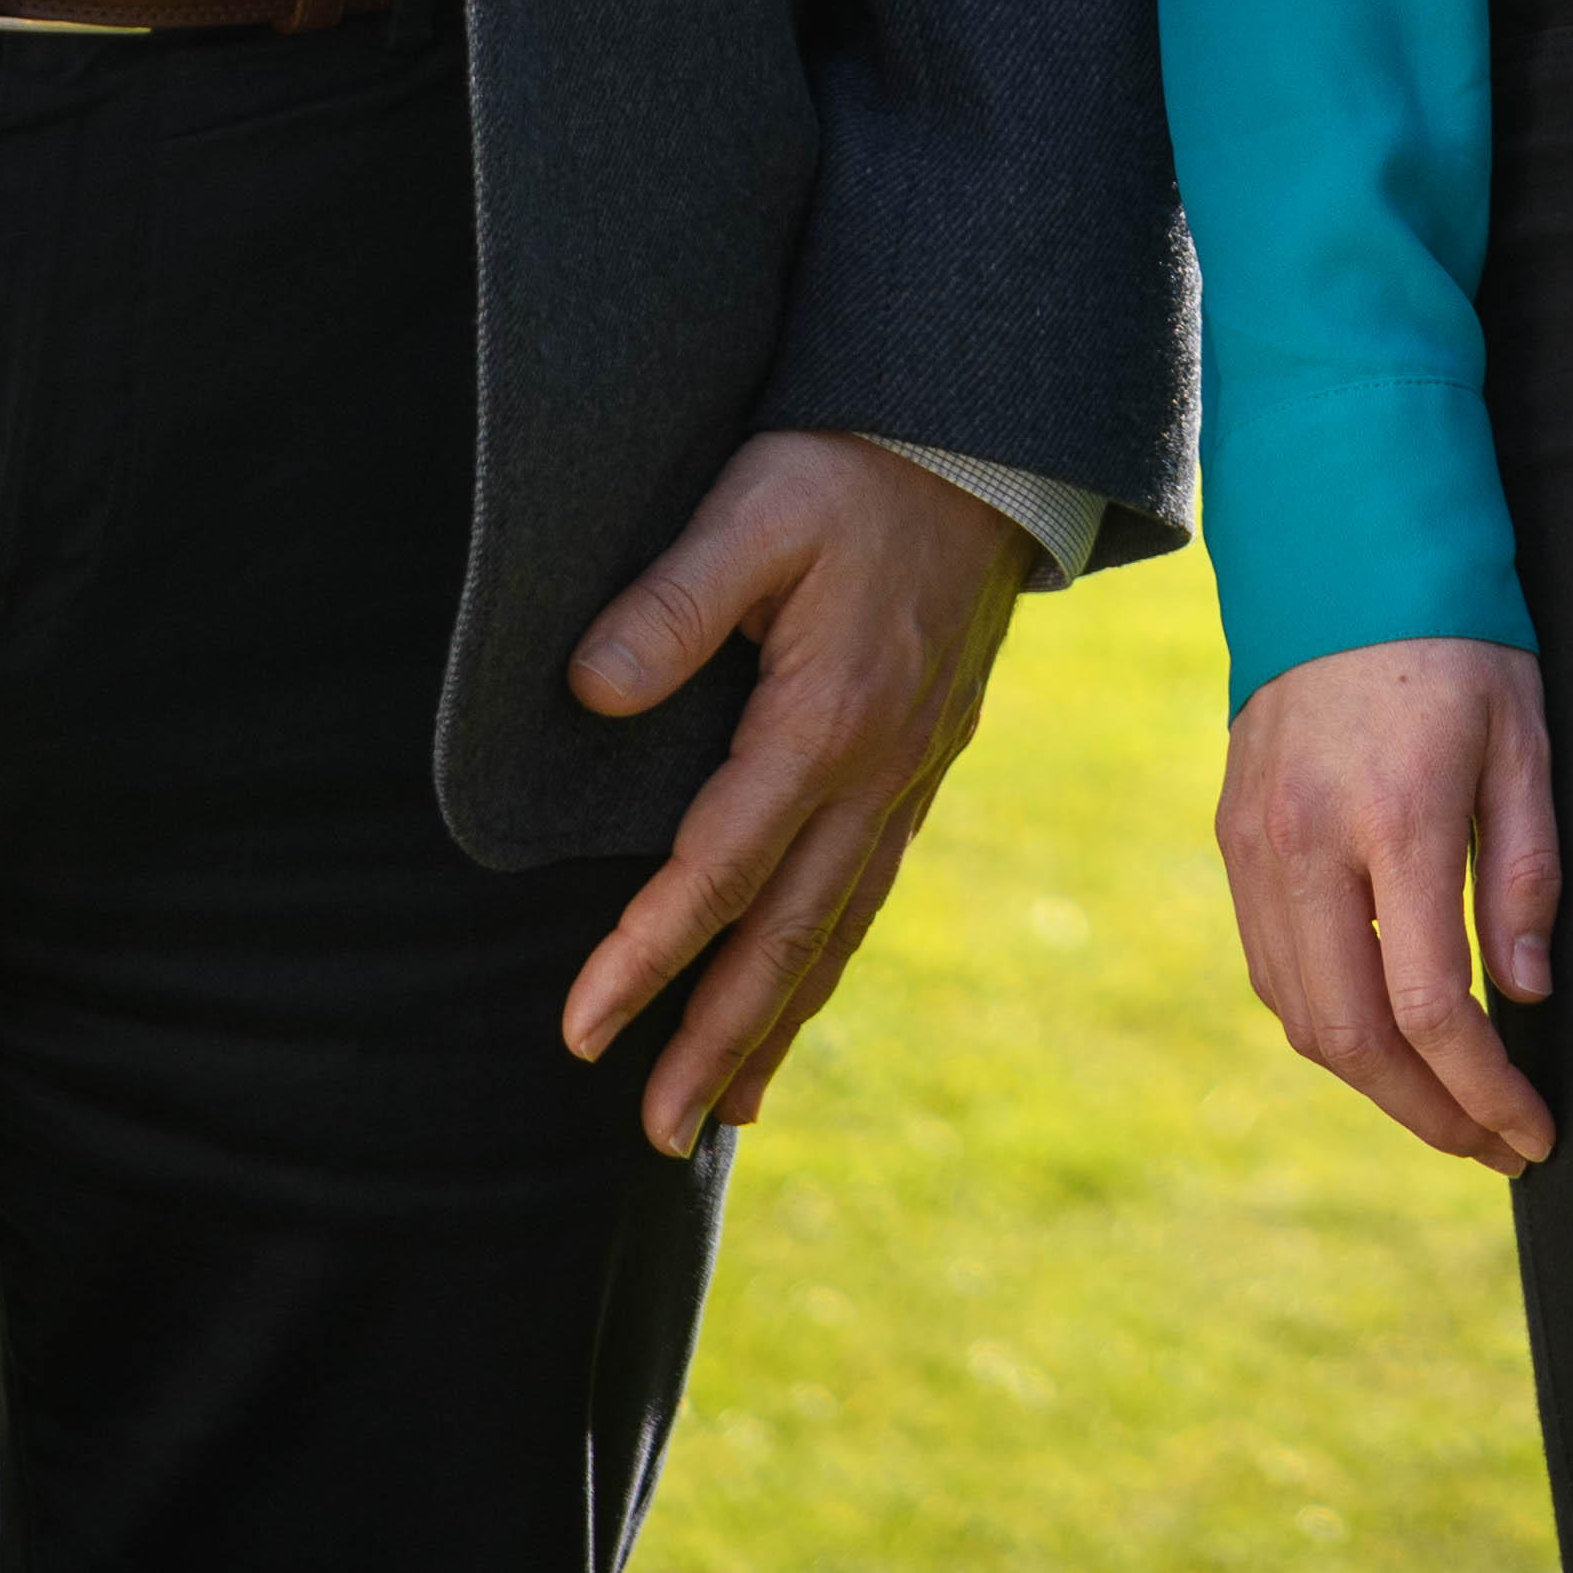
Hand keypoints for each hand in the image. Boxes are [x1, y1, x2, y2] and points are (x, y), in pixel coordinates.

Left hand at [560, 431, 1030, 1147]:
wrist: (991, 436)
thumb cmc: (855, 459)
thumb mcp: (756, 506)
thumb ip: (675, 599)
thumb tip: (589, 691)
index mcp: (827, 722)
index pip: (718, 871)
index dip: (646, 956)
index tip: (581, 1033)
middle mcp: (876, 771)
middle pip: (788, 935)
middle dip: (718, 1039)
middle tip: (658, 1136)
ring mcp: (910, 772)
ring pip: (838, 925)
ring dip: (777, 1022)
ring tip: (724, 1111)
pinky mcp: (924, 756)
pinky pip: (871, 885)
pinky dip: (830, 957)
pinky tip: (803, 988)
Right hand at [1217, 636, 1562, 1171]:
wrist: (1342, 553)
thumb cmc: (1457, 643)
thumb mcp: (1523, 739)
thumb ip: (1525, 870)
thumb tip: (1526, 993)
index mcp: (1394, 818)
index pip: (1432, 1007)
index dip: (1485, 1090)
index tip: (1536, 1128)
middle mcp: (1306, 844)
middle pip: (1354, 1038)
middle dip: (1430, 1114)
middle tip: (1496, 1145)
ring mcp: (1255, 846)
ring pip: (1302, 1016)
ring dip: (1375, 1085)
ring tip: (1449, 1107)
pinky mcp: (1233, 838)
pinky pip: (1270, 967)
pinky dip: (1326, 1023)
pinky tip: (1384, 1038)